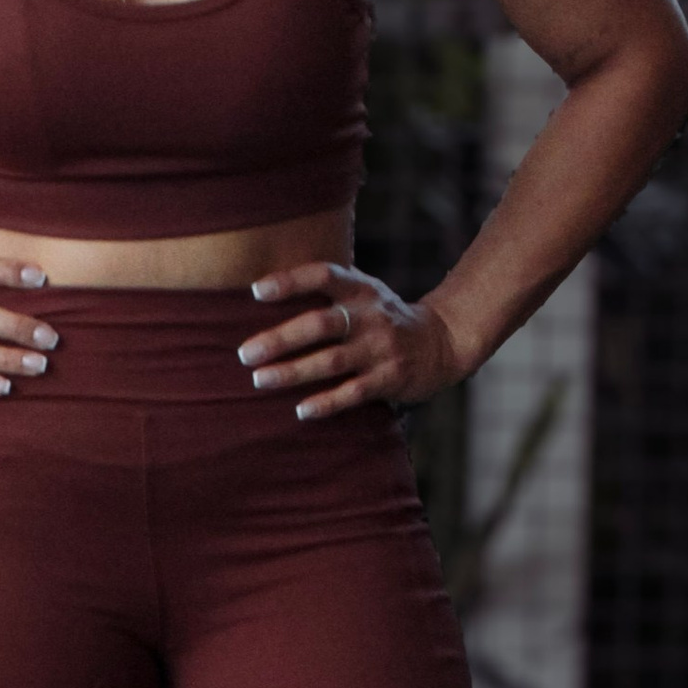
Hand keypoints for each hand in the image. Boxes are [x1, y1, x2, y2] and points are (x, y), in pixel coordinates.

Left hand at [238, 264, 468, 420]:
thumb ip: (327, 292)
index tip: (255, 291)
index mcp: (360, 289)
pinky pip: (353, 393)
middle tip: (245, 353)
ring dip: (292, 372)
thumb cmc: (384, 318)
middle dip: (280, 339)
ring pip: (331, 361)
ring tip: (259, 380)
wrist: (442, 342)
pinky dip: (326, 403)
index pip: (323, 276)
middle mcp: (371, 315)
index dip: (290, 281)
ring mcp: (381, 348)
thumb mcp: (364, 293)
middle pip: (320, 324)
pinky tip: (301, 411)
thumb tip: (261, 291)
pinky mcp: (390, 378)